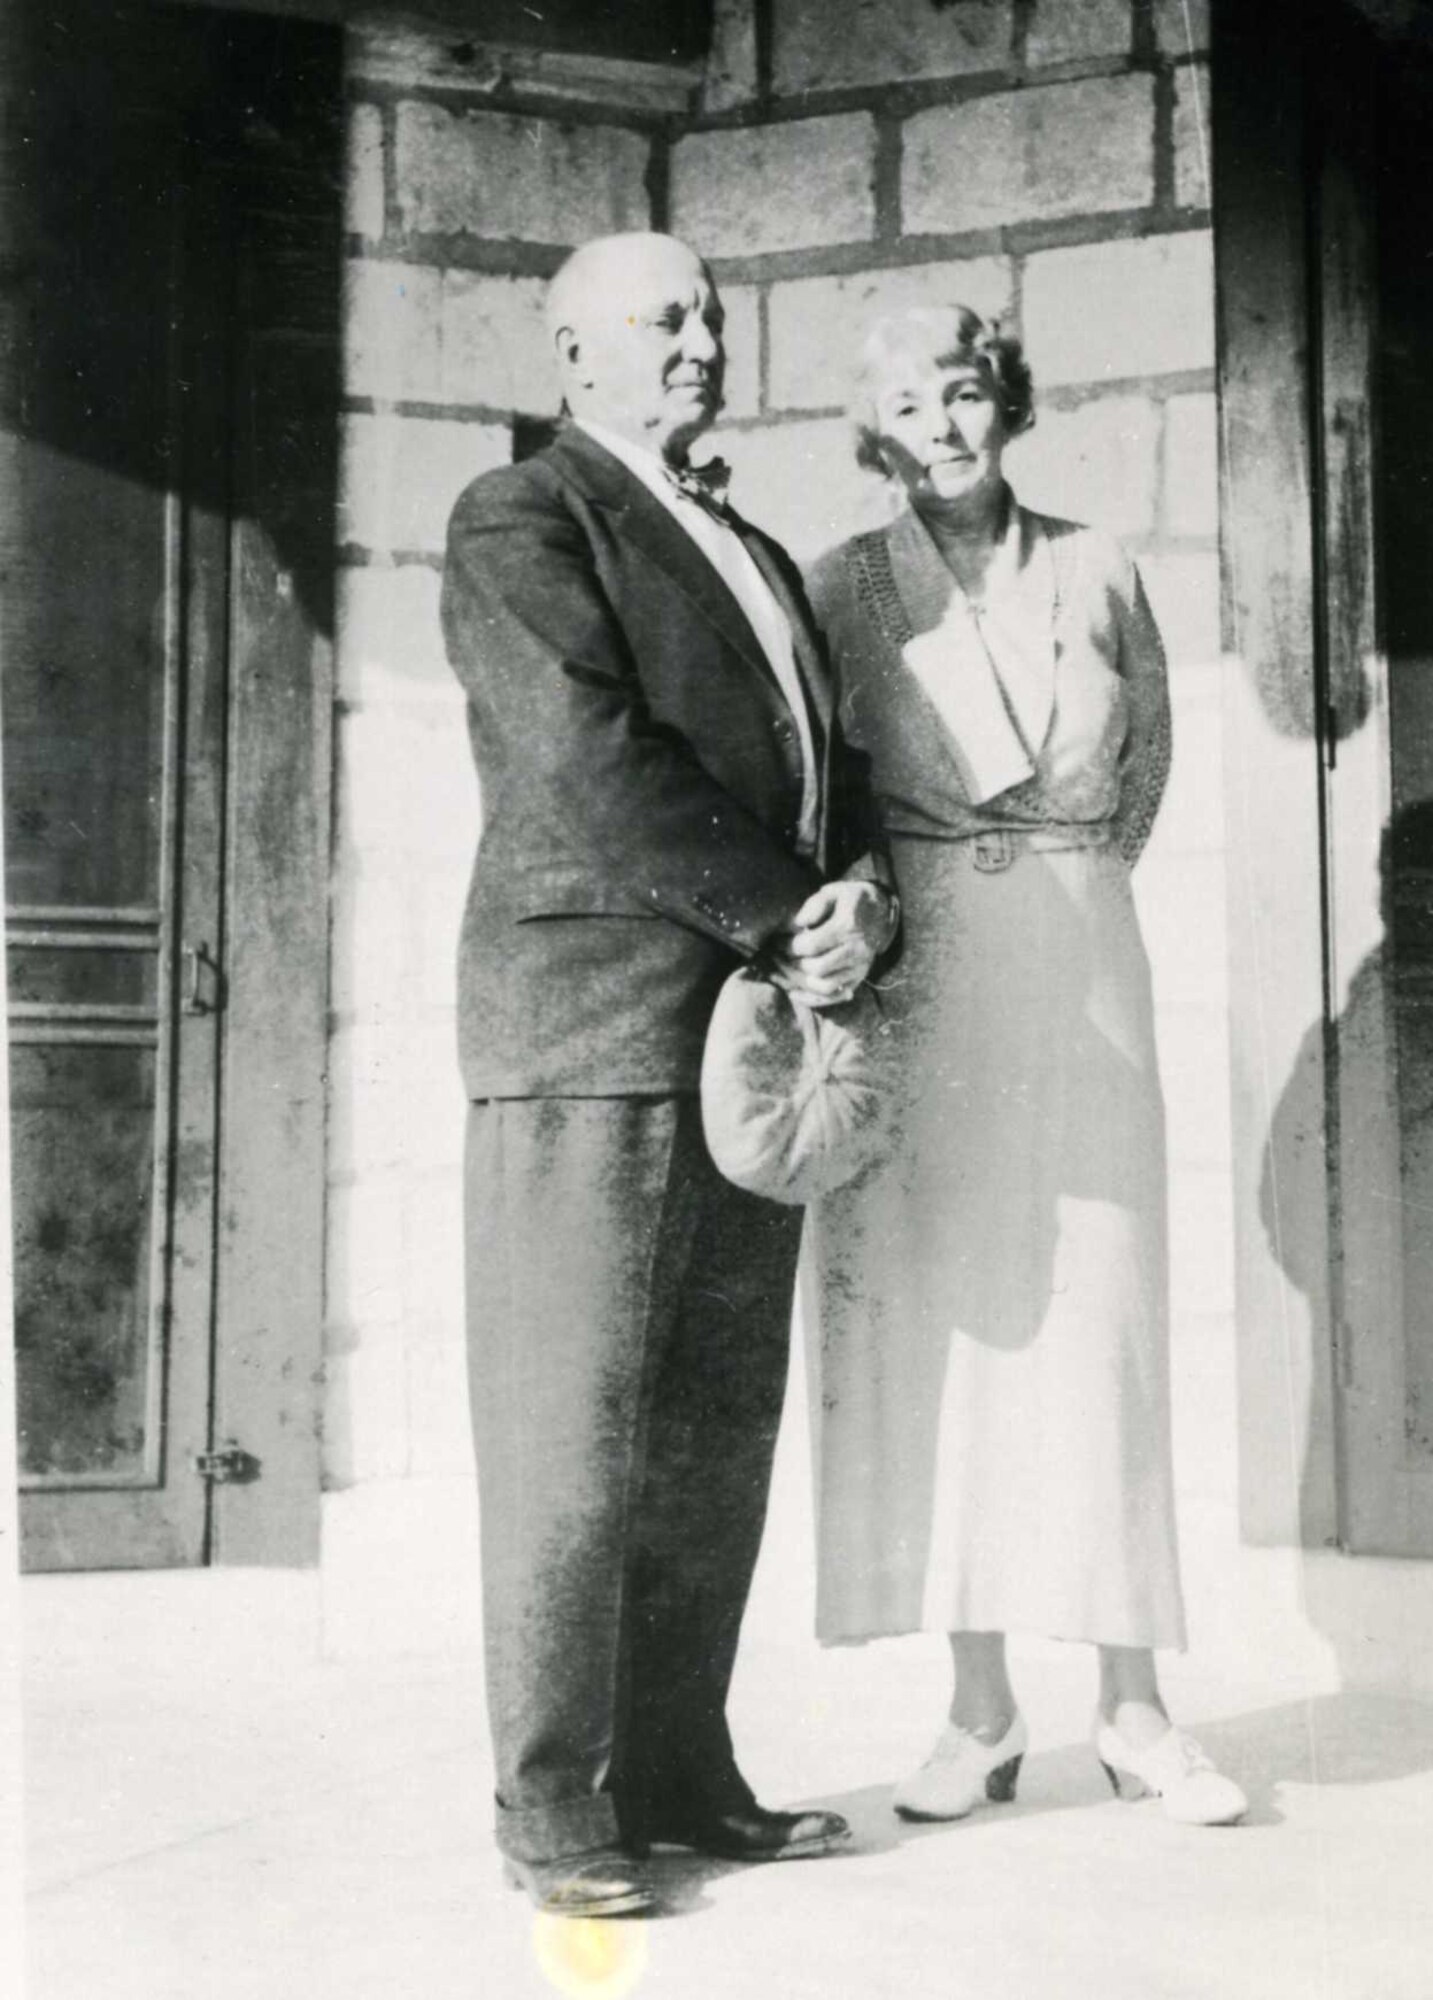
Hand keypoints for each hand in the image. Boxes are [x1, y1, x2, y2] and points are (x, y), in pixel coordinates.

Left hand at [767, 879, 894, 1008]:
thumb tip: (799, 924)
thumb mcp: (835, 891)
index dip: (788, 946)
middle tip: (776, 957)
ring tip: (783, 971)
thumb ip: (815, 905)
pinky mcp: (859, 978)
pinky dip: (813, 999)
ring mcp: (859, 967)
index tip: (777, 941)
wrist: (881, 912)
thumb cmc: (851, 900)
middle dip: (791, 964)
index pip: (811, 945)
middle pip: (816, 968)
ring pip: (825, 986)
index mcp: (847, 926)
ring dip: (800, 982)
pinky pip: (835, 996)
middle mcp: (856, 949)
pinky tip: (794, 993)